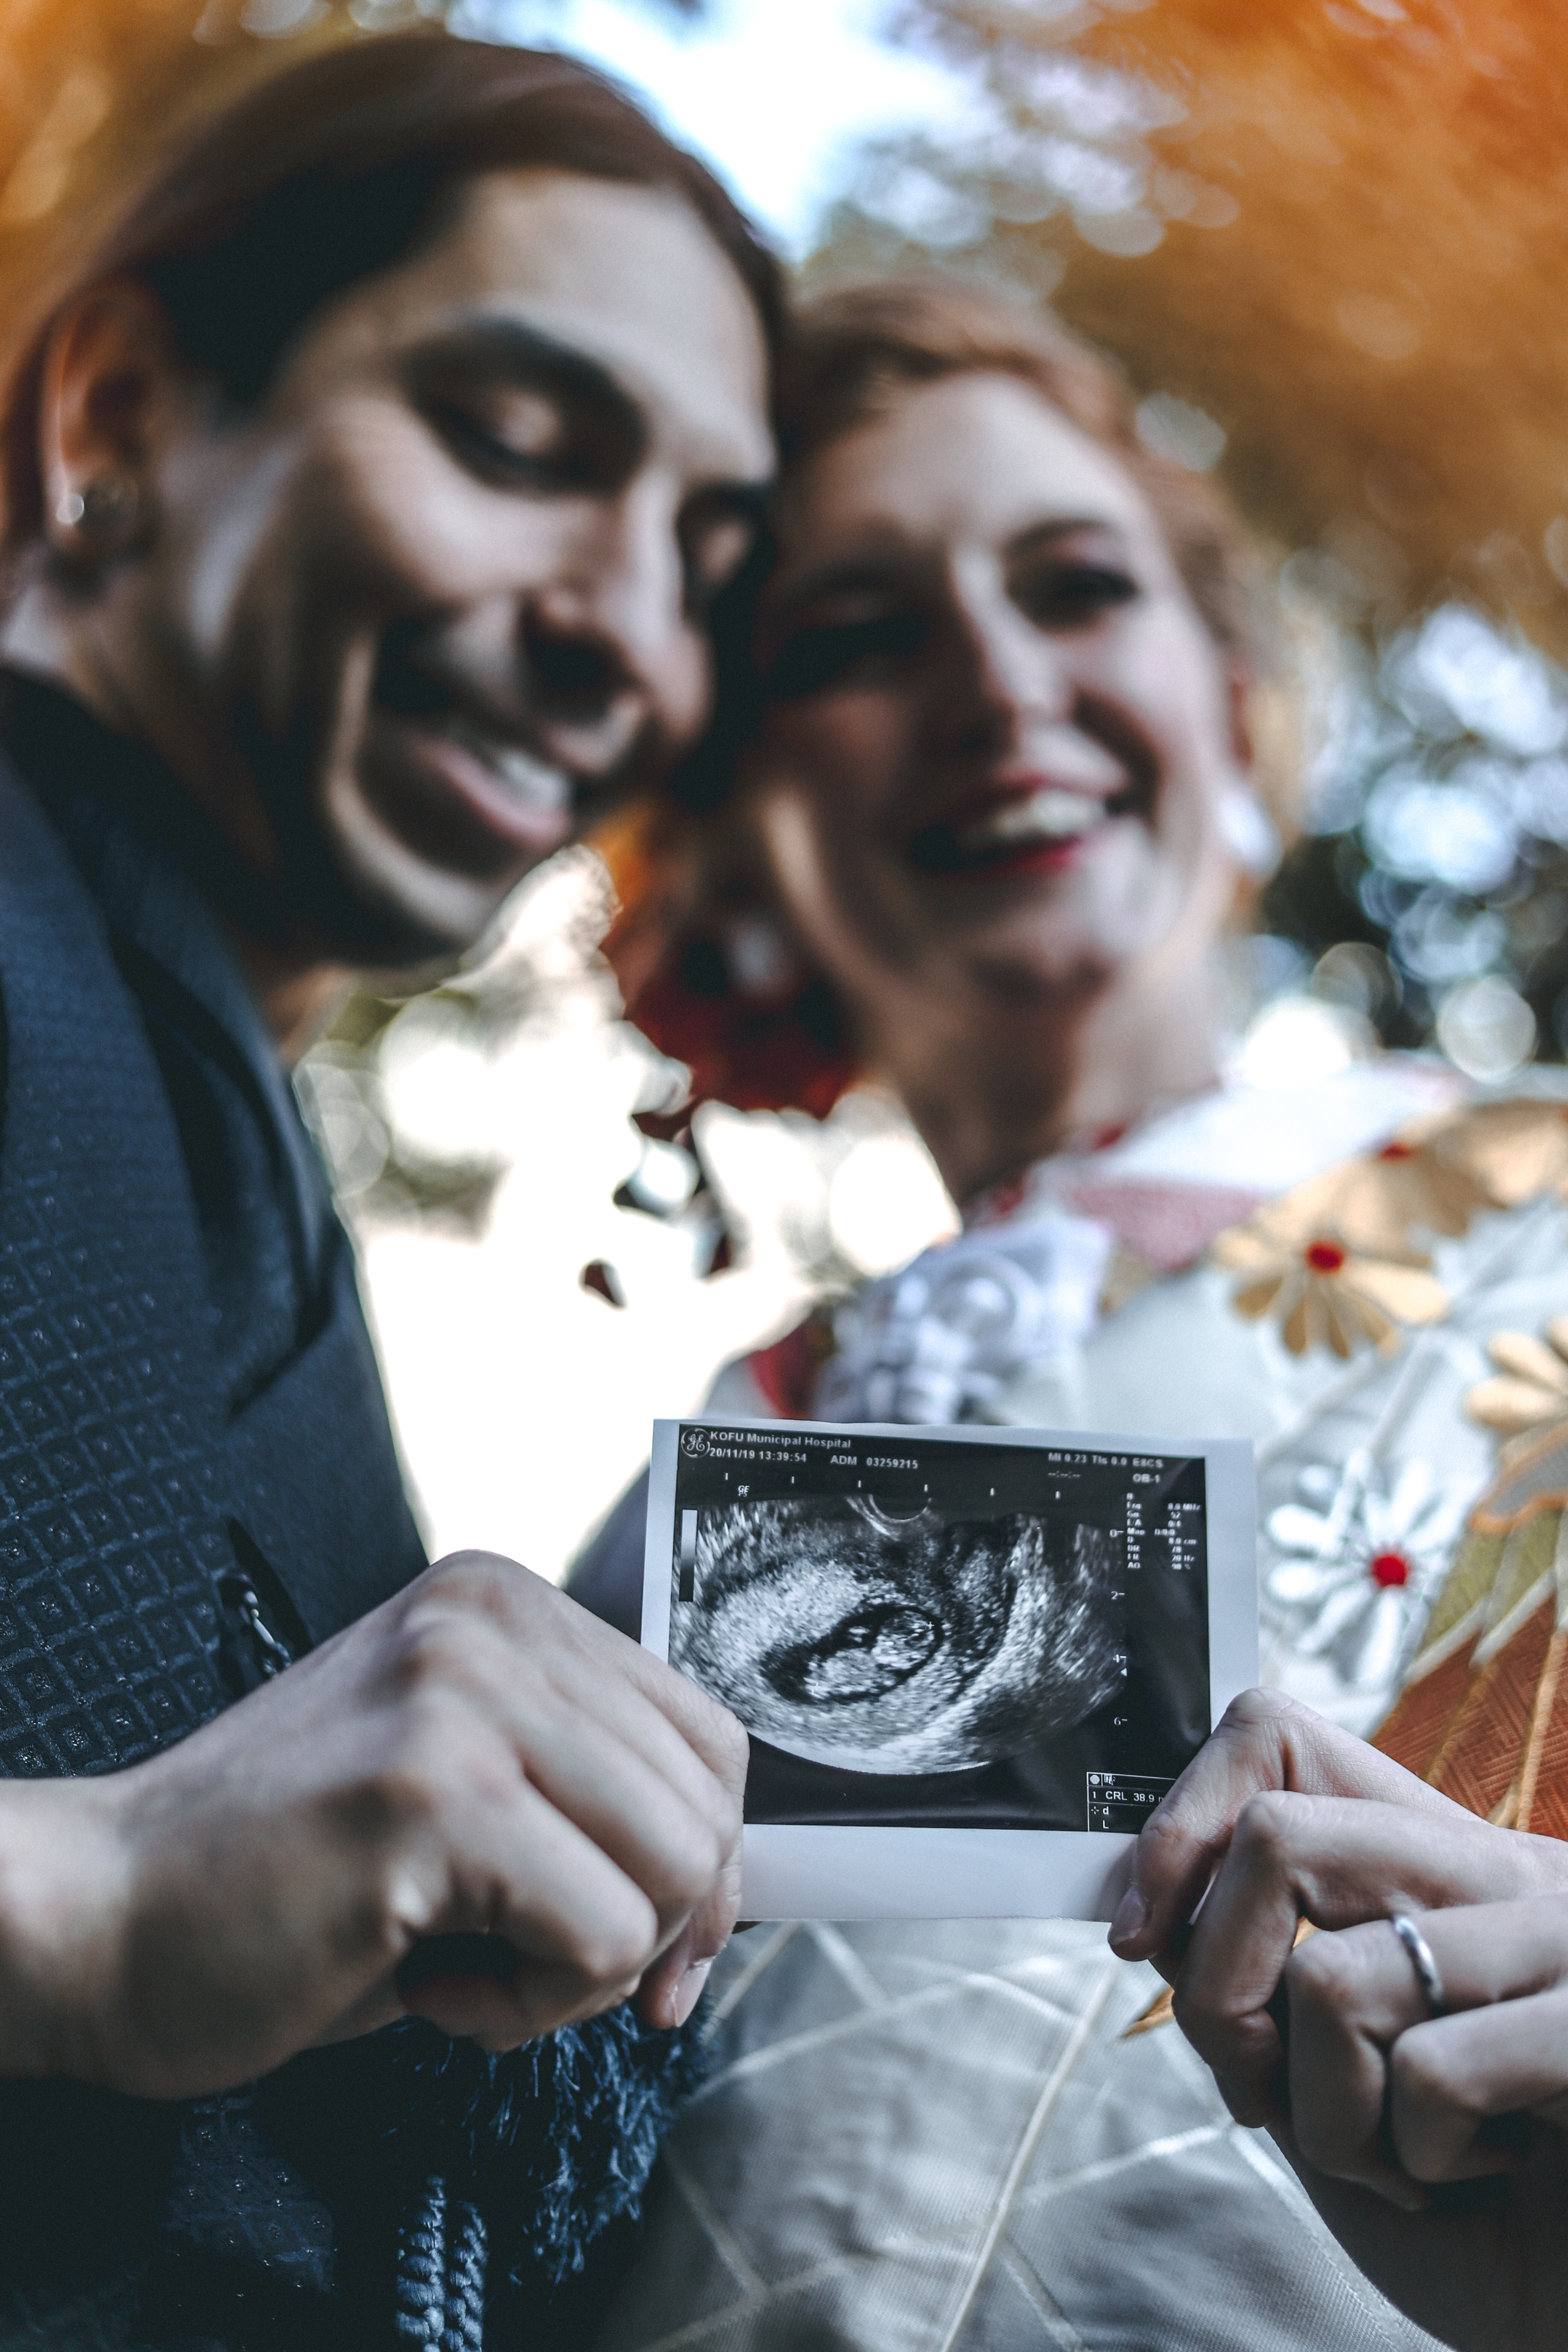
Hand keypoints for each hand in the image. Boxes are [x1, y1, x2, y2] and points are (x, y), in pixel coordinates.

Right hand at [0, 1553, 746, 2099]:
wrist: (98, 1918)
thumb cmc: (282, 1881)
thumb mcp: (460, 1788)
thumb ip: (585, 1795)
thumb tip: (729, 1877)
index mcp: (502, 1604)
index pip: (706, 1733)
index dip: (696, 1864)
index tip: (633, 1943)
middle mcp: (489, 1622)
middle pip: (710, 1800)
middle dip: (658, 1924)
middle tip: (539, 1971)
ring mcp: (459, 1696)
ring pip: (677, 1867)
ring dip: (589, 1968)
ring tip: (470, 1968)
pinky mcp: (432, 1794)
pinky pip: (603, 1935)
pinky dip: (534, 2006)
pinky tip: (424, 1984)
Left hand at [1107, 1689, 1567, 2351]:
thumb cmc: (1488, 2216)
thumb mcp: (1346, 2085)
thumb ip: (1269, 1996)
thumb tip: (1150, 1920)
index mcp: (1448, 1871)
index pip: (1279, 1740)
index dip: (1178, 1826)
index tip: (1141, 1933)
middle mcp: (1511, 1875)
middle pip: (1270, 1836)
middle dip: (1216, 1991)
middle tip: (1261, 2091)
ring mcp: (1565, 1941)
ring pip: (1329, 1972)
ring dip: (1326, 2112)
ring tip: (1398, 2159)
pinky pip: (1430, 2070)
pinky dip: (1417, 2158)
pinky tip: (1476, 2174)